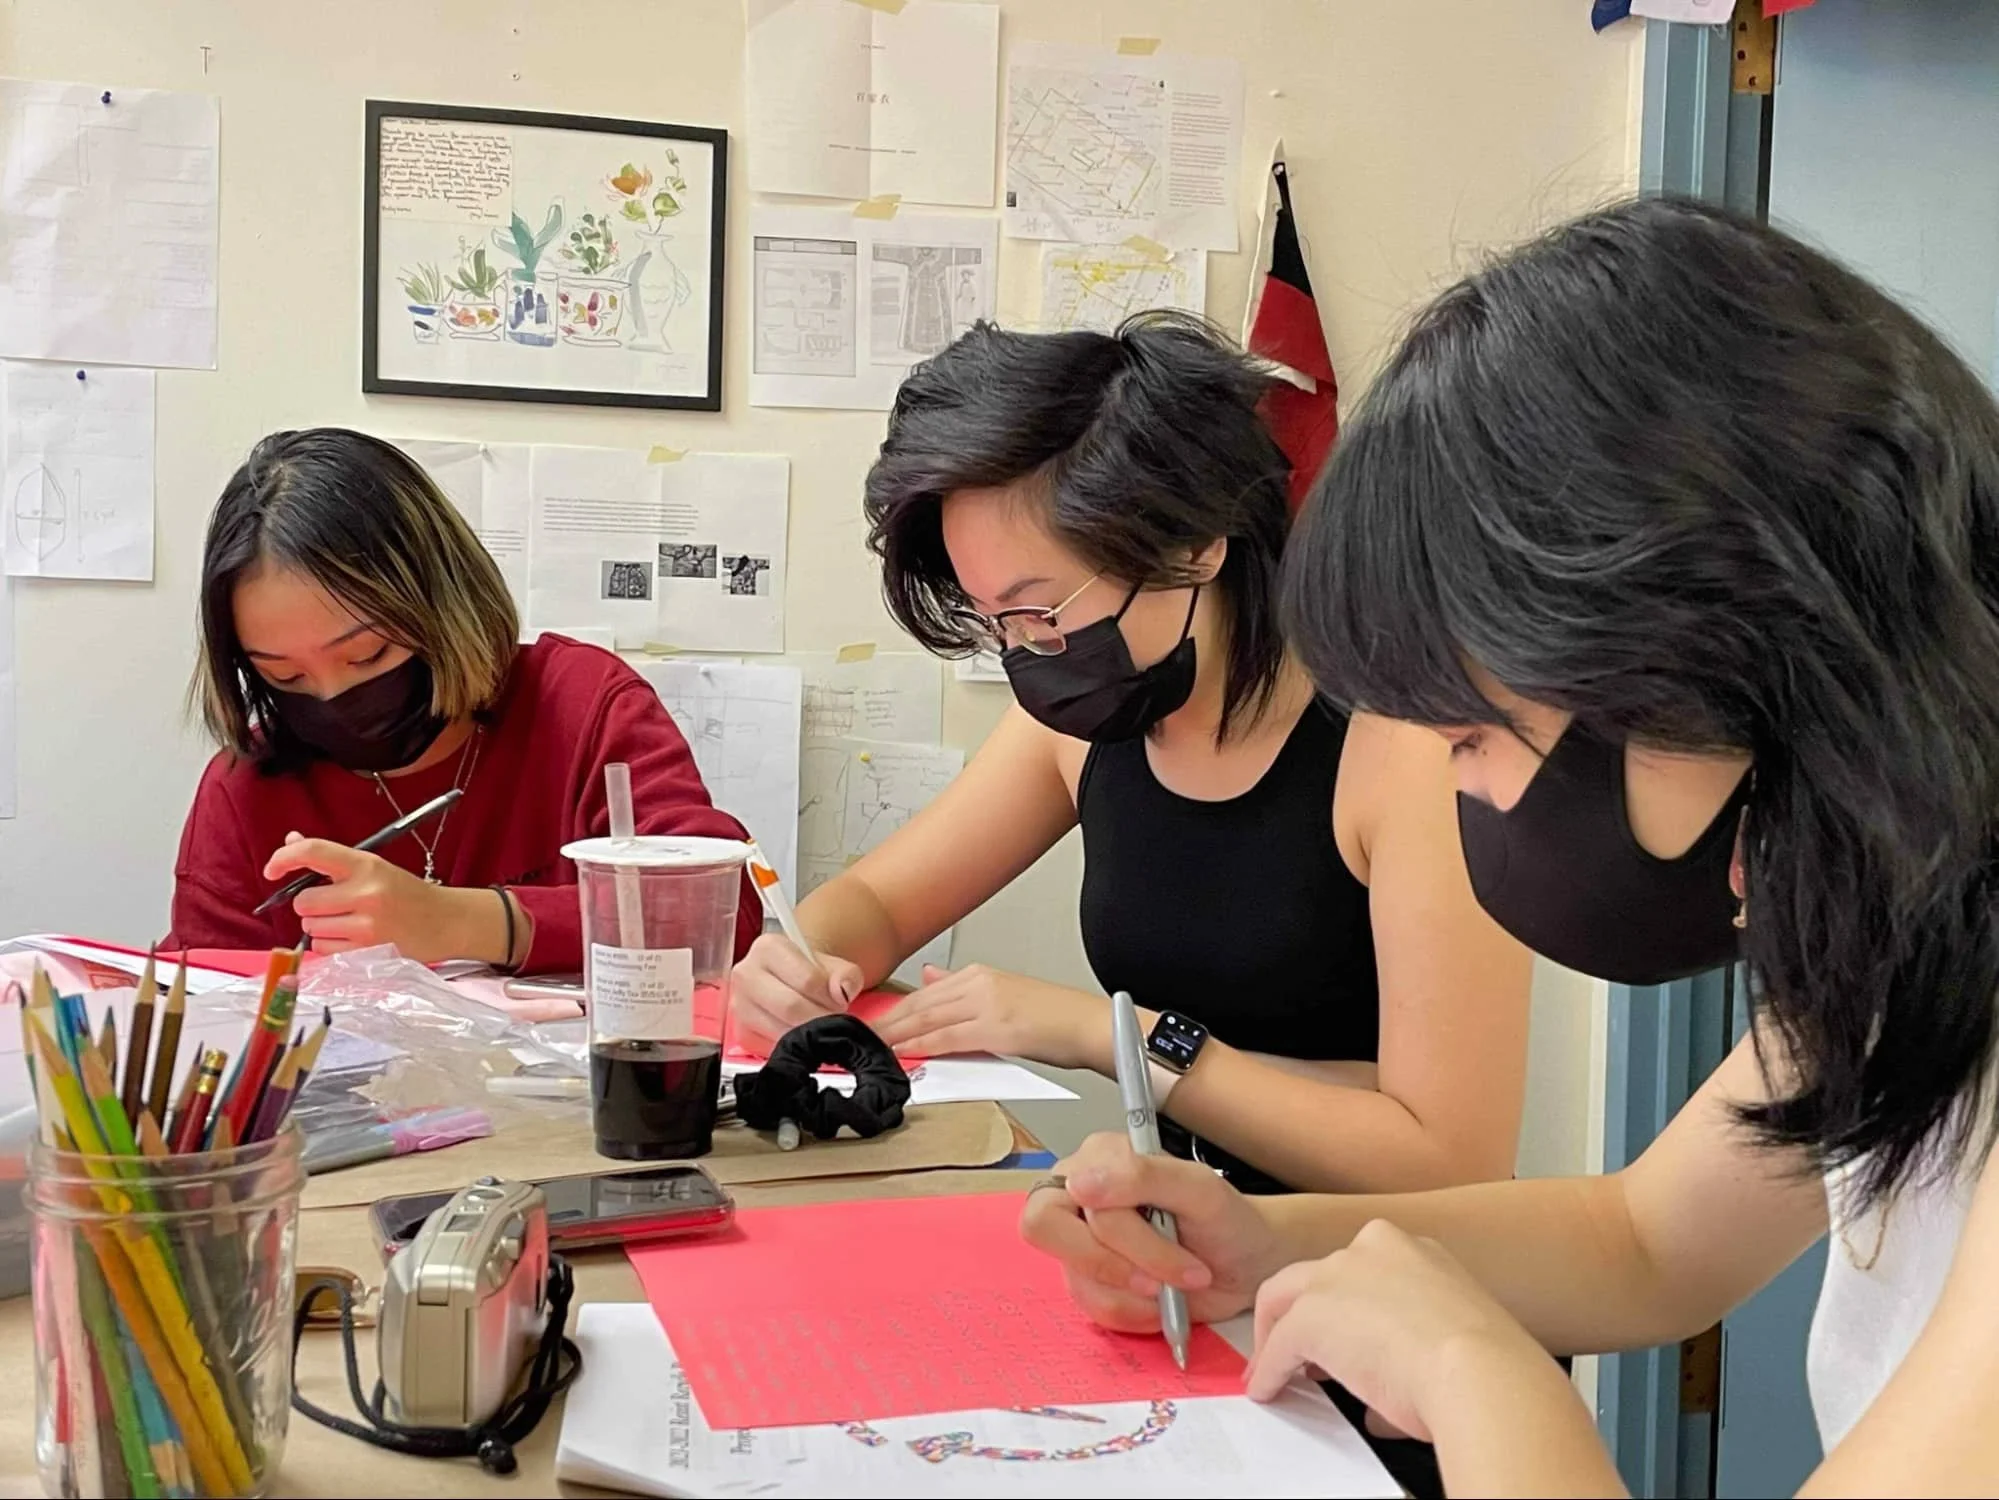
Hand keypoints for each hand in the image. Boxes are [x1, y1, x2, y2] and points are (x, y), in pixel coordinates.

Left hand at [265, 834, 471, 961]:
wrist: (447, 921)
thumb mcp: (374, 868)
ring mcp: (367, 923)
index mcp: (366, 864)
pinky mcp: (368, 950)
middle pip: (304, 901)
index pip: (314, 852)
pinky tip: (353, 939)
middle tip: (334, 906)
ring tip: (349, 924)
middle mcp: (366, 892)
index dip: (284, 858)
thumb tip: (291, 841)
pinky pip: (324, 949)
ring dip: (321, 928)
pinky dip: (331, 946)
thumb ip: (332, 859)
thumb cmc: (407, 893)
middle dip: (311, 906)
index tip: (272, 870)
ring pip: (312, 927)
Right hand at [729, 934, 864, 1051]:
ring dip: (808, 1036)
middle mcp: (746, 973)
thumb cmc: (812, 972)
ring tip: (820, 1028)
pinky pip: (773, 1048)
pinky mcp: (742, 1033)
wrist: (791, 982)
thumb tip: (842, 992)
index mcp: (768, 948)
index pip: (807, 979)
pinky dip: (795, 1047)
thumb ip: (846, 975)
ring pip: (781, 1031)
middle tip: (835, 1023)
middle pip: (791, 1007)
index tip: (840, 1003)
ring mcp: (740, 1005)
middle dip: (820, 1019)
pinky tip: (804, 1038)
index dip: (829, 997)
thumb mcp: (835, 966)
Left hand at [873, 963, 1098, 1067]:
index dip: (894, 1010)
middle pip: (919, 1005)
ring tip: (869, 1047)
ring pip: (927, 1019)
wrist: (1091, 1025)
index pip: (924, 994)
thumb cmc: (1055, 1018)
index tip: (871, 1023)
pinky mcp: (996, 1027)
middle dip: (886, 1022)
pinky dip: (921, 1045)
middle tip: (857, 1037)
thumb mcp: (1004, 993)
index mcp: (980, 974)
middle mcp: (979, 983)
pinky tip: (903, 1053)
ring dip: (895, 1035)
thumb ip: (963, 989)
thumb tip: (931, 978)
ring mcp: (986, 1004)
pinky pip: (948, 1037)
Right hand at [1020, 1132, 1282, 1332]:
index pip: (1074, 1189)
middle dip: (1112, 1263)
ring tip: (1177, 1287)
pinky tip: (1163, 1303)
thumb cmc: (1225, 1219)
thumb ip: (1143, 1176)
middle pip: (1046, 1228)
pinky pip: (1091, 1307)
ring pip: (1075, 1276)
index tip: (1169, 1236)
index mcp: (1100, 1157)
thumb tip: (1079, 1184)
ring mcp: (1079, 1242)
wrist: (1246, 1266)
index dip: (1114, 1226)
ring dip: (1135, 1293)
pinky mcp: (1088, 1282)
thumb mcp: (1198, 1189)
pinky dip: (1134, 1313)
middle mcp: (1077, 1194)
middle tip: (1162, 1281)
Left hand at [1246, 1220, 1551, 1439]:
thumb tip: (1384, 1406)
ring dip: (1278, 1336)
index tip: (1344, 1334)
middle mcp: (1371, 1250)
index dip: (1347, 1306)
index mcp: (1412, 1251)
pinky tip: (1270, 1389)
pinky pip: (1279, 1345)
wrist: (1478, 1373)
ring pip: (1286, 1299)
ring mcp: (1337, 1277)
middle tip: (1299, 1350)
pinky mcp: (1311, 1316)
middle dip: (1301, 1311)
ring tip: (1277, 1370)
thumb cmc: (1484, 1365)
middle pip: (1315, 1276)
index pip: (1361, 1272)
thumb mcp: (1450, 1339)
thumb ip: (1410, 1353)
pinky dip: (1270, 1369)